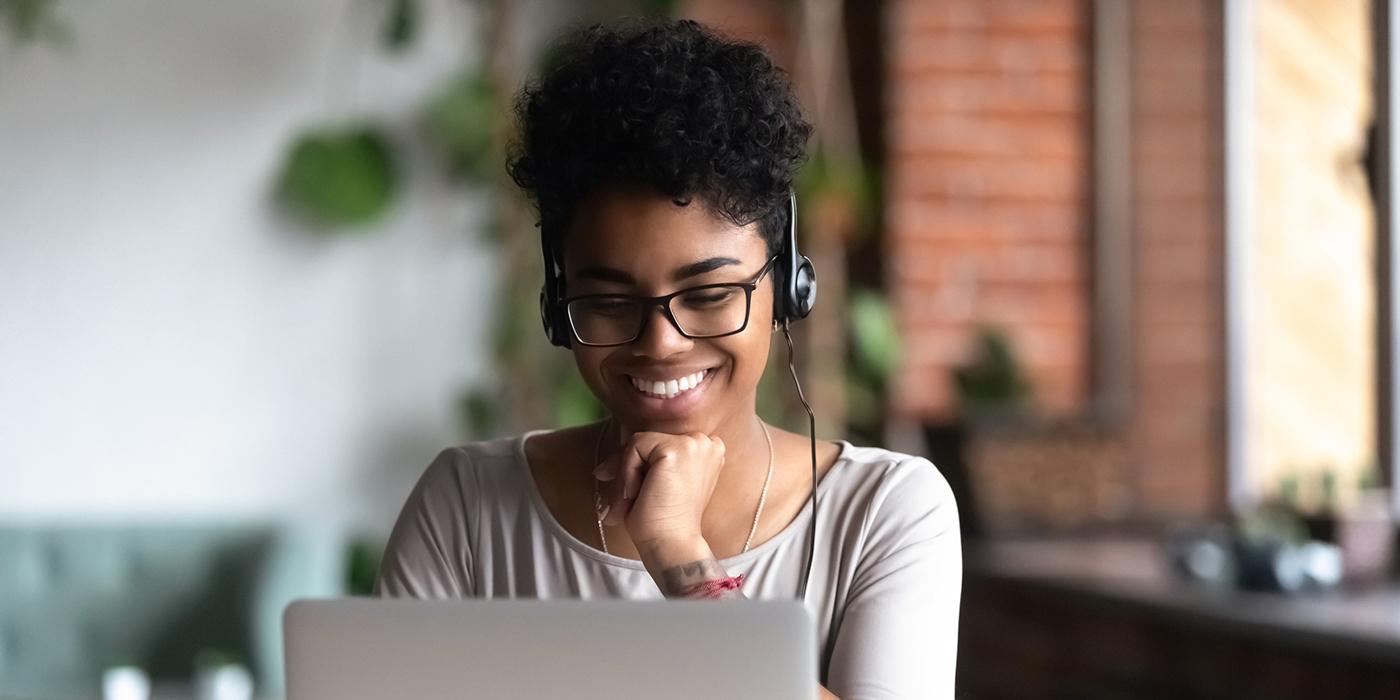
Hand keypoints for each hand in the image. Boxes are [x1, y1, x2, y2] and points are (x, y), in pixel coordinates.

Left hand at [592, 430, 725, 548]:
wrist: (672, 544)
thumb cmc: (664, 522)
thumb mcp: (657, 486)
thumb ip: (645, 466)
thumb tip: (602, 468)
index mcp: (707, 451)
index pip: (661, 444)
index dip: (639, 463)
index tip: (625, 488)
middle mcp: (704, 442)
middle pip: (649, 441)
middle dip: (627, 468)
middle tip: (618, 502)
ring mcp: (693, 443)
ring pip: (639, 443)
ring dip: (626, 474)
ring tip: (627, 504)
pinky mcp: (676, 449)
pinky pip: (634, 447)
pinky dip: (626, 473)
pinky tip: (635, 496)